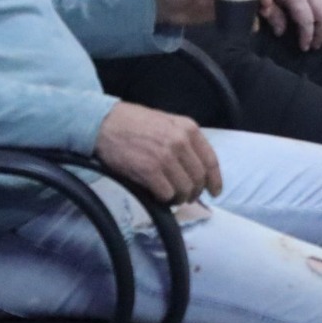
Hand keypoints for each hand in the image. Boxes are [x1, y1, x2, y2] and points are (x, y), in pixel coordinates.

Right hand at [94, 102, 221, 203]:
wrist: (106, 123)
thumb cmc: (135, 123)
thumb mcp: (168, 123)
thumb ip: (185, 141)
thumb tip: (196, 168)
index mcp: (188, 128)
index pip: (211, 160)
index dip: (215, 180)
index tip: (215, 191)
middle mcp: (181, 142)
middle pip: (199, 178)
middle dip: (195, 192)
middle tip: (187, 198)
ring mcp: (165, 156)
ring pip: (184, 188)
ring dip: (179, 198)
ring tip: (172, 198)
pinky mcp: (149, 170)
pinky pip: (166, 193)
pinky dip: (165, 199)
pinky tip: (158, 196)